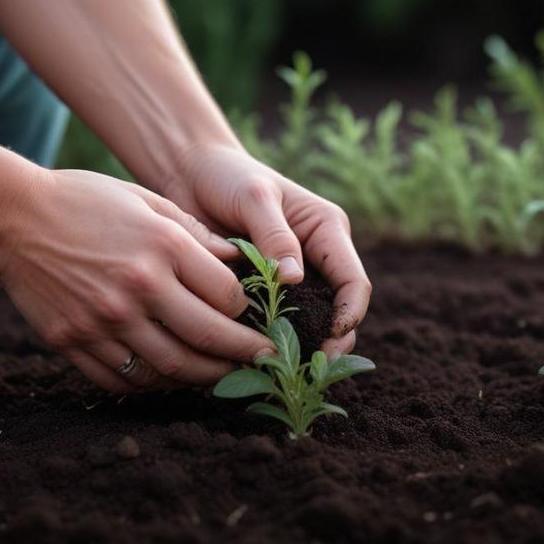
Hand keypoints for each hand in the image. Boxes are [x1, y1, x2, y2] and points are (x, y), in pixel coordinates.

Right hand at [0, 168, 272, 392]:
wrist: (10, 217)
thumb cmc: (84, 201)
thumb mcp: (147, 201)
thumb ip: (196, 233)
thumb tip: (240, 261)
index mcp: (162, 247)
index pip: (225, 295)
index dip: (246, 310)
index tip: (255, 318)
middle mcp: (138, 288)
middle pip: (208, 338)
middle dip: (245, 355)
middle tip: (266, 362)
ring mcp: (104, 320)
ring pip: (171, 368)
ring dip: (205, 378)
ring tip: (224, 376)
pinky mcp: (75, 342)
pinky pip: (126, 380)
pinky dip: (155, 385)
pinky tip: (172, 378)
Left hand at [160, 144, 372, 355]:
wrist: (190, 175)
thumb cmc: (228, 177)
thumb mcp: (255, 197)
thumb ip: (275, 235)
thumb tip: (294, 280)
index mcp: (328, 232)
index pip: (353, 282)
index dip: (349, 313)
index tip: (331, 335)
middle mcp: (316, 260)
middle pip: (338, 312)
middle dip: (330, 342)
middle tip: (310, 366)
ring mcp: (290, 280)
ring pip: (308, 323)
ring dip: (300, 347)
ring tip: (284, 368)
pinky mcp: (262, 293)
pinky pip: (274, 323)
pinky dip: (270, 341)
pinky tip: (257, 359)